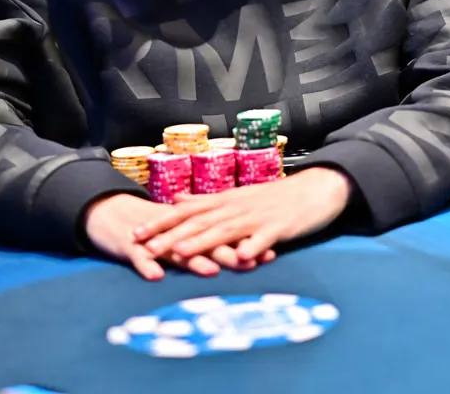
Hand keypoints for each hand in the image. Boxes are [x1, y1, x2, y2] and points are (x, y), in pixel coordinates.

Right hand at [83, 193, 267, 279]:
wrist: (108, 212)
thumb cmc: (150, 227)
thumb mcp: (180, 232)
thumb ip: (206, 240)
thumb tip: (240, 249)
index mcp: (190, 228)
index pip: (222, 235)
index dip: (245, 243)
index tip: (270, 252)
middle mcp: (175, 231)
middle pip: (204, 241)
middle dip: (227, 251)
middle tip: (251, 262)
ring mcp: (151, 239)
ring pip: (173, 249)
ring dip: (192, 259)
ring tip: (211, 270)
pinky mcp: (129, 246)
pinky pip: (137, 257)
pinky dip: (146, 265)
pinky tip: (155, 276)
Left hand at [133, 167, 352, 262]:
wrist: (314, 190)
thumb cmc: (273, 197)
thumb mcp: (235, 196)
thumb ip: (206, 201)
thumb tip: (176, 199)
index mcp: (223, 201)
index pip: (186, 212)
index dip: (160, 222)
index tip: (135, 234)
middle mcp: (235, 207)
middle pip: (199, 222)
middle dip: (171, 236)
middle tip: (145, 249)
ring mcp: (256, 217)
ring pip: (225, 230)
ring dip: (202, 242)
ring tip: (180, 253)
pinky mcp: (279, 227)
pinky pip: (264, 238)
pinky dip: (253, 247)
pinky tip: (242, 259)